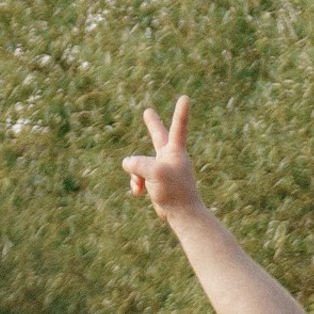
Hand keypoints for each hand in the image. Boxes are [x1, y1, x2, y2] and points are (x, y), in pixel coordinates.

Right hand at [123, 97, 202, 220]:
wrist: (182, 214)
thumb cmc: (174, 192)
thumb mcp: (154, 172)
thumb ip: (137, 163)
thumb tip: (127, 164)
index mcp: (175, 151)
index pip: (178, 127)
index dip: (181, 112)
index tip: (186, 98)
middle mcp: (170, 157)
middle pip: (158, 136)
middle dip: (152, 125)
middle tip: (148, 112)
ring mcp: (162, 168)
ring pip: (139, 163)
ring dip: (135, 175)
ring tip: (142, 186)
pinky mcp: (156, 180)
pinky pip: (137, 176)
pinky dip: (135, 183)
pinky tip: (138, 193)